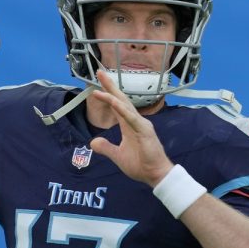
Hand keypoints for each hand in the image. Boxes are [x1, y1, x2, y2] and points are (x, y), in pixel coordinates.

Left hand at [89, 70, 173, 186]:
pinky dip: (121, 109)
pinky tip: (113, 100)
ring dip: (112, 94)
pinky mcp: (145, 131)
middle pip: (121, 99)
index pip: (116, 105)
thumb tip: (93, 142)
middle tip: (99, 72)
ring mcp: (141, 125)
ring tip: (101, 83)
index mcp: (129, 125)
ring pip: (124, 106)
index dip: (108, 93)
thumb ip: (106, 148)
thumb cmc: (141, 165)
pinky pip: (131, 118)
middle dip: (110, 85)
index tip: (98, 83)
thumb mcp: (118, 156)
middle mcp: (135, 121)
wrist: (156, 176)